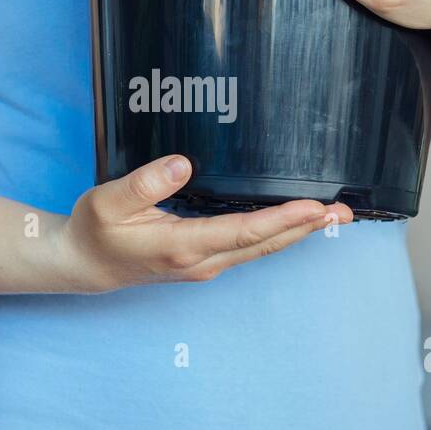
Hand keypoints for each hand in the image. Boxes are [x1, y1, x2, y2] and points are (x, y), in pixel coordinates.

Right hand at [52, 155, 352, 293]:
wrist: (85, 265)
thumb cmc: (96, 230)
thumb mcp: (108, 201)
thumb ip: (143, 183)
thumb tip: (181, 165)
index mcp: (182, 246)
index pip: (244, 232)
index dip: (282, 219)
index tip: (313, 207)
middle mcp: (202, 260)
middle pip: (265, 243)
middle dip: (307, 228)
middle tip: (346, 212)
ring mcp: (206, 264)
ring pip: (262, 247)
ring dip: (298, 232)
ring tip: (332, 215)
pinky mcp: (205, 259)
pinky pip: (250, 246)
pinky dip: (278, 233)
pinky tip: (294, 221)